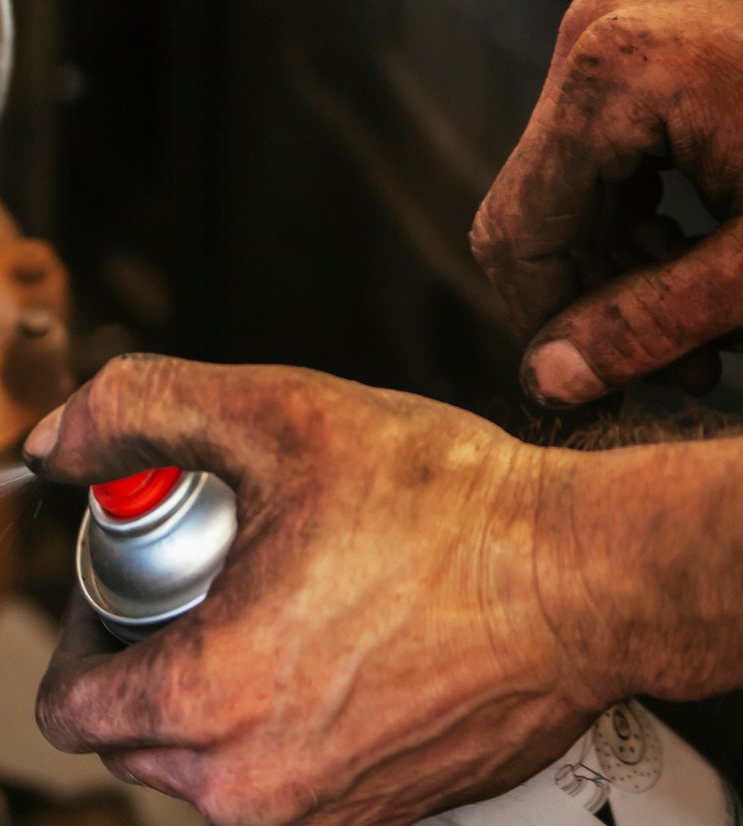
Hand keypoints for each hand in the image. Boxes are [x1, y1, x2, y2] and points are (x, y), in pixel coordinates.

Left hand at [24, 356, 614, 825]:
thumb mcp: (276, 418)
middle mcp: (248, 781)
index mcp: (204, 698)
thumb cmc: (452, 512)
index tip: (115, 596)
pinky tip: (317, 677)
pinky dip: (275, 750)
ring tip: (262, 629)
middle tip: (192, 597)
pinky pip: (278, 802)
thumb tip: (57, 441)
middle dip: (138, 671)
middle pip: (129, 745)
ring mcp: (313, 816)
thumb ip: (140, 412)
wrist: (590, 581)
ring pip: (201, 779)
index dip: (74, 640)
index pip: (67, 711)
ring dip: (205, 716)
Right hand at [471, 0, 742, 406]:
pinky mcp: (654, 32)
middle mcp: (598, 32)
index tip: (607, 389)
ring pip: (569, 182)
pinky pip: (606, 142)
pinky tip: (708, 250)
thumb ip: (648, 327)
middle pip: (536, 205)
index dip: (551, 327)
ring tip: (703, 320)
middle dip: (594, 296)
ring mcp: (624, 23)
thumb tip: (547, 383)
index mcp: (613, 75)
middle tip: (677, 366)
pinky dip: (647, 207)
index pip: (517, 233)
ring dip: (622, 260)